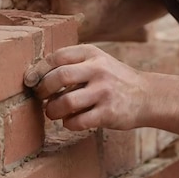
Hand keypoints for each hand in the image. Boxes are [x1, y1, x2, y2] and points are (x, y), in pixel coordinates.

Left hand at [24, 44, 149, 131]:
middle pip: (59, 77)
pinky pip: (77, 121)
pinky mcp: (109, 113)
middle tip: (41, 97)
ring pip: (66, 102)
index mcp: (92, 53)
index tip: (31, 80)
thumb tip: (35, 76)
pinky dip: (68, 124)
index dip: (39, 69)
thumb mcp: (97, 61)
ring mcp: (105, 91)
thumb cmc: (113, 79)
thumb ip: (72, 63)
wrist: (147, 96)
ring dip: (52, 110)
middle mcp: (99, 69)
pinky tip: (70, 121)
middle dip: (42, 90)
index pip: (57, 56)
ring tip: (52, 112)